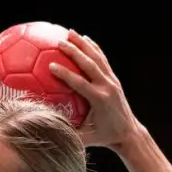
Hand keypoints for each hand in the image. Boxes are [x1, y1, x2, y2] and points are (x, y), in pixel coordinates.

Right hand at [49, 31, 137, 150]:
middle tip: (59, 42)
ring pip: (97, 57)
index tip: (51, 66)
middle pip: (89, 64)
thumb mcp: (84, 139)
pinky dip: (93, 48)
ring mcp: (112, 81)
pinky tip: (84, 38)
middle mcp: (107, 87)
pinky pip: (102, 59)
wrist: (128, 133)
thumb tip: (44, 130)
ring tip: (70, 32)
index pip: (80, 83)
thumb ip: (66, 134)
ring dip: (83, 44)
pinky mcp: (114, 79)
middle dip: (74, 52)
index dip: (66, 74)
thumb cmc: (103, 137)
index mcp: (99, 100)